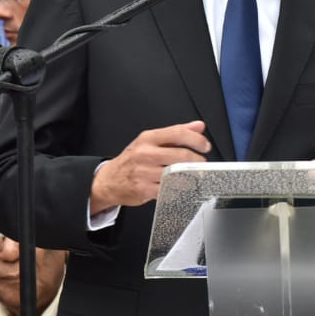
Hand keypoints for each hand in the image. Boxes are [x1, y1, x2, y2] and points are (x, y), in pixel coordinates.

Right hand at [90, 121, 209, 211]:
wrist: (109, 180)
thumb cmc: (132, 160)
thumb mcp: (150, 141)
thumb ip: (176, 133)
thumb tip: (199, 126)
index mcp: (148, 138)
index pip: (178, 133)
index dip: (196, 139)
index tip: (205, 146)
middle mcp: (145, 153)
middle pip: (180, 155)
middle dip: (197, 159)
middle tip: (202, 162)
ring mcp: (144, 172)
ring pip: (176, 173)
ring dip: (190, 174)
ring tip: (194, 173)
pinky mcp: (144, 189)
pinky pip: (169, 189)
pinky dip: (179, 187)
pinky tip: (181, 185)